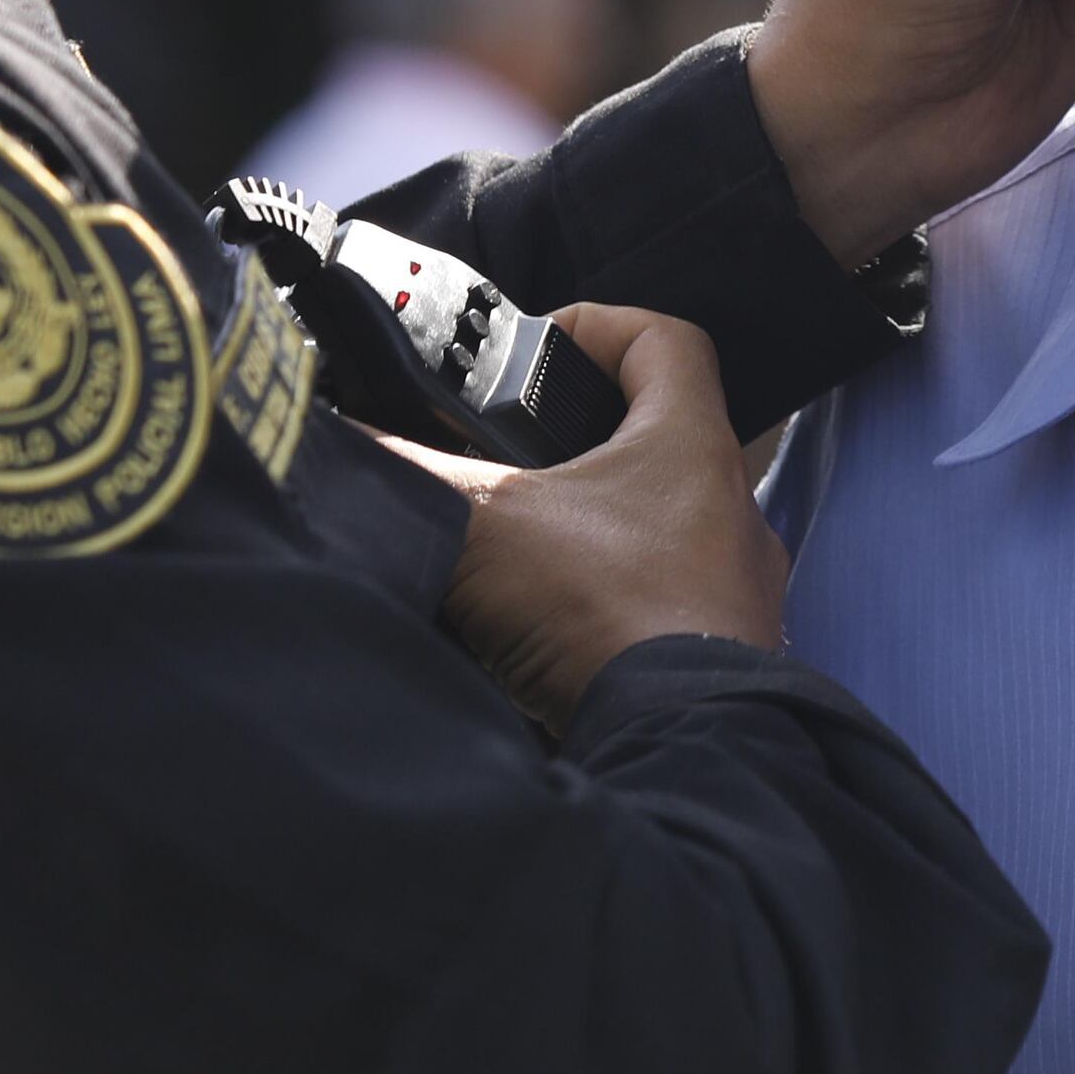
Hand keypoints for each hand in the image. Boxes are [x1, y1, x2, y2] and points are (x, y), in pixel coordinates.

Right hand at [423, 306, 785, 728]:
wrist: (678, 748)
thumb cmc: (605, 613)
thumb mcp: (485, 527)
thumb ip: (411, 479)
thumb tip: (338, 447)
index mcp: (691, 446)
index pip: (667, 340)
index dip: (600, 325)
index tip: (539, 348)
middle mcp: (731, 510)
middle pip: (662, 439)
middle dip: (584, 446)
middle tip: (514, 461)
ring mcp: (735, 590)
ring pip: (663, 531)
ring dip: (596, 535)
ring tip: (521, 555)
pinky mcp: (722, 658)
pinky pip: (663, 611)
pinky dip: (607, 611)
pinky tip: (549, 636)